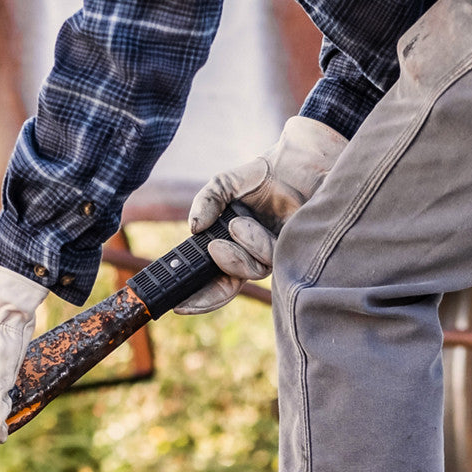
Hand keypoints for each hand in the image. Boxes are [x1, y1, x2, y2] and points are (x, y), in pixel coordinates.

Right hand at [177, 115, 347, 313]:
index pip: (213, 283)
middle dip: (218, 274)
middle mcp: (249, 259)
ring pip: (251, 272)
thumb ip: (205, 203)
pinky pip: (269, 259)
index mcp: (230, 249)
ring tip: (236, 224)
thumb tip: (193, 228)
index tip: (178, 305)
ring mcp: (269, 258)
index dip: (197, 298)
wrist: (293, 166)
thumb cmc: (259, 178)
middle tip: (213, 249)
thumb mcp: (222, 186)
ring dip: (240, 251)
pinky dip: (255, 242)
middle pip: (229, 287)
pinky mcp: (289, 254)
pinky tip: (247, 223)